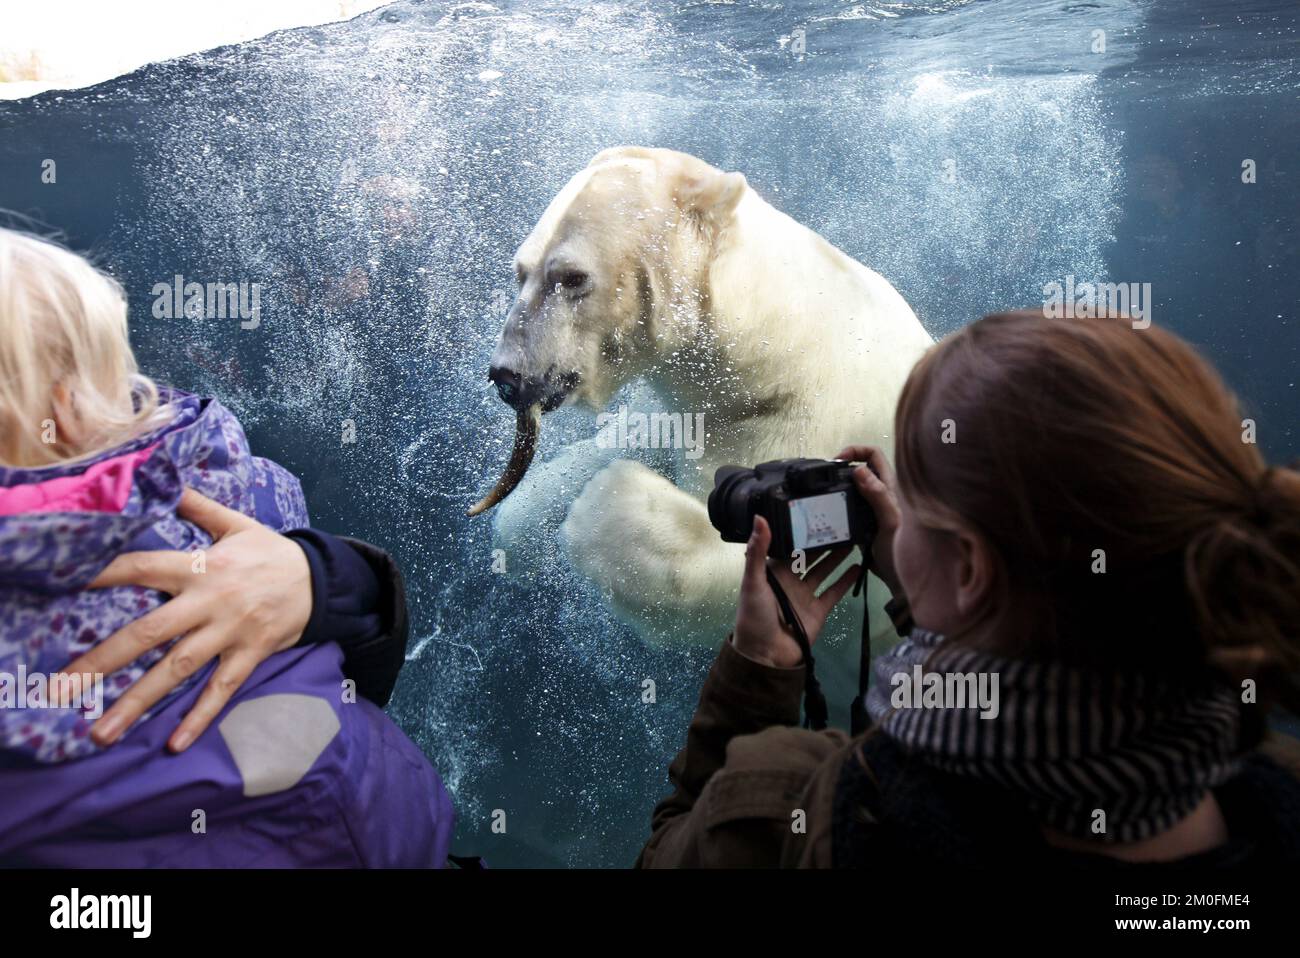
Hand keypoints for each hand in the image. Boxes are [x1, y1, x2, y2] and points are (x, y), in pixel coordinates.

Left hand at [59, 489, 312, 752]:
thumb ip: (198, 506)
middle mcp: (210, 603)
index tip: (65, 584)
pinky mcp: (250, 655)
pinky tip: (173, 743)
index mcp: (202, 567)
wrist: (326, 580)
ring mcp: (230, 633)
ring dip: (138, 702)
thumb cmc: (273, 552)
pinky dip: (199, 717)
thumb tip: (165, 481)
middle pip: (149, 633)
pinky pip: (221, 690)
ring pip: (177, 670)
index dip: (105, 574)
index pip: (143, 568)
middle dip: (103, 661)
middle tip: (62, 688)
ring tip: (102, 731)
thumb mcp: (237, 523)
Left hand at [732, 516, 860, 668]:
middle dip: (823, 541)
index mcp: (774, 571)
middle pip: (811, 556)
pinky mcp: (819, 610)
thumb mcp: (753, 581)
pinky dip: (846, 580)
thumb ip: (758, 550)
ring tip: (853, 539)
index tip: (817, 512)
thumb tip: (760, 517)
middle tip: (840, 522)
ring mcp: (806, 595)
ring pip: (824, 571)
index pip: (790, 545)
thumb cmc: (754, 616)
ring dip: (837, 556)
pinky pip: (834, 592)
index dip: (802, 531)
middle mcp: (791, 580)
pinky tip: (858, 566)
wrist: (766, 654)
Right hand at [835, 445, 902, 596]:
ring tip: (825, 492)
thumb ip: (877, 497)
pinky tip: (830, 510)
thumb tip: (859, 470)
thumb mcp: (890, 523)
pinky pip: (850, 505)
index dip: (855, 450)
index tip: (837, 461)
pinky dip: (839, 502)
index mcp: (892, 487)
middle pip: (862, 467)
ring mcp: (873, 507)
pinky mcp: (865, 522)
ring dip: (840, 485)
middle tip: (826, 478)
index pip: (874, 454)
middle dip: (843, 466)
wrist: (900, 581)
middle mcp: (883, 493)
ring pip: (855, 486)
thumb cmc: (902, 552)